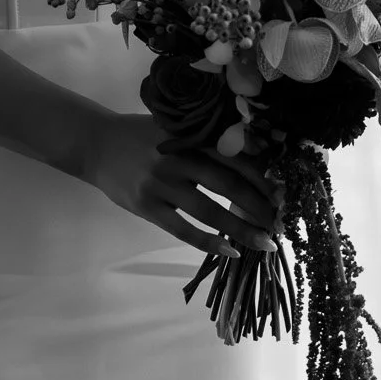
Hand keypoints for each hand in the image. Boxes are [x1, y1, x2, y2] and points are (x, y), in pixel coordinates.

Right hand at [80, 111, 281, 262]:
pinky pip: (183, 229)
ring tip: (265, 242)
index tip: (284, 193)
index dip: (263, 177)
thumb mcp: (175, 128)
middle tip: (282, 222)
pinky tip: (229, 251)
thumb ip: (206, 141)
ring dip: (241, 229)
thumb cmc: (142, 136)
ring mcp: (161, 184)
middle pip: (229, 185)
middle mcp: (179, 158)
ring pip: (209, 211)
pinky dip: (208, 242)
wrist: (96, 144)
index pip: (235, 157)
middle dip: (260, 206)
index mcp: (191, 136)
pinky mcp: (146, 206)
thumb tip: (256, 159)